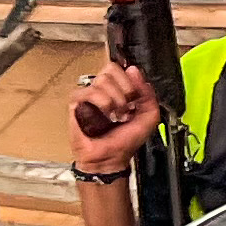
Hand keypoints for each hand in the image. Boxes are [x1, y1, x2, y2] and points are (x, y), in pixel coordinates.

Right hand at [69, 60, 156, 175]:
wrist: (111, 158)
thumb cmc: (125, 141)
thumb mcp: (149, 116)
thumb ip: (148, 93)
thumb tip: (134, 71)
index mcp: (117, 88)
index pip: (121, 67)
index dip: (130, 80)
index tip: (134, 98)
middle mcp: (102, 89)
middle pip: (111, 68)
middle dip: (125, 89)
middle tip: (126, 108)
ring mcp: (88, 95)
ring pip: (102, 80)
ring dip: (115, 100)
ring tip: (115, 115)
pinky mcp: (76, 102)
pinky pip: (90, 91)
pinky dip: (102, 103)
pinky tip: (105, 115)